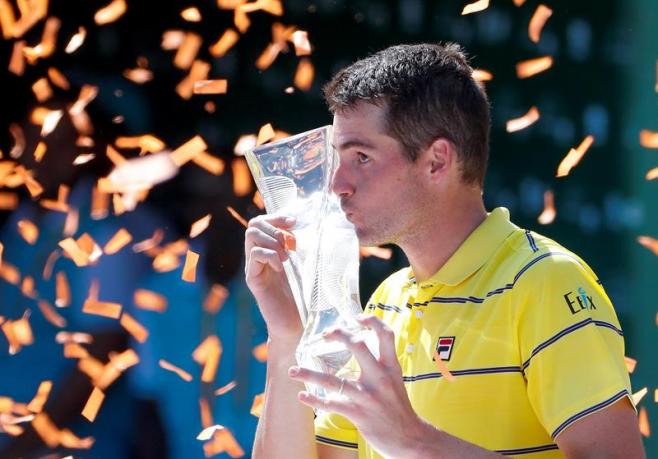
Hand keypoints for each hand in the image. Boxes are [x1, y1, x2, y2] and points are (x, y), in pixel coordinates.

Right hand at [245, 214, 300, 342]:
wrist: (297, 324)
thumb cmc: (305, 296)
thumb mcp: (306, 265)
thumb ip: (303, 246)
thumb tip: (314, 224)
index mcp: (270, 250)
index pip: (262, 221)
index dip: (276, 216)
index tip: (294, 222)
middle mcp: (258, 257)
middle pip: (254, 225)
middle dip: (275, 228)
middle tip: (290, 245)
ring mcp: (254, 267)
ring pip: (252, 235)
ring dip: (273, 241)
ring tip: (287, 257)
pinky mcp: (253, 279)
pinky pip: (254, 254)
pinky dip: (270, 255)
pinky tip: (282, 267)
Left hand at [288, 315, 426, 457]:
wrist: (410, 438)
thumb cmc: (398, 407)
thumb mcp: (396, 380)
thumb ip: (381, 364)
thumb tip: (361, 347)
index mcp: (391, 367)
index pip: (386, 335)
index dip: (372, 321)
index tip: (358, 317)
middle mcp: (380, 377)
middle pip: (358, 346)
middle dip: (339, 335)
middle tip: (325, 334)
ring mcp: (368, 396)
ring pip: (333, 381)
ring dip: (309, 375)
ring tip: (292, 371)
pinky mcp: (358, 414)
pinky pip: (331, 405)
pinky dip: (314, 400)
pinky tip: (302, 396)